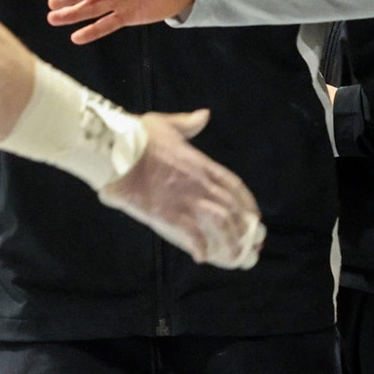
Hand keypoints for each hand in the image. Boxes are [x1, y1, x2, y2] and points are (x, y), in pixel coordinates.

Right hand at [97, 109, 263, 269]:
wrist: (118, 150)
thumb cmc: (139, 135)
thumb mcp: (167, 123)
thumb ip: (188, 123)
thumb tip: (204, 115)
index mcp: (202, 164)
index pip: (234, 185)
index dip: (247, 202)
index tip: (254, 215)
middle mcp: (200, 185)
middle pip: (232, 209)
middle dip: (244, 229)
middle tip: (249, 245)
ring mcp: (187, 201)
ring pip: (220, 225)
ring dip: (230, 243)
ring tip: (233, 258)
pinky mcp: (170, 215)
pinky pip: (192, 236)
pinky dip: (199, 248)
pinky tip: (201, 257)